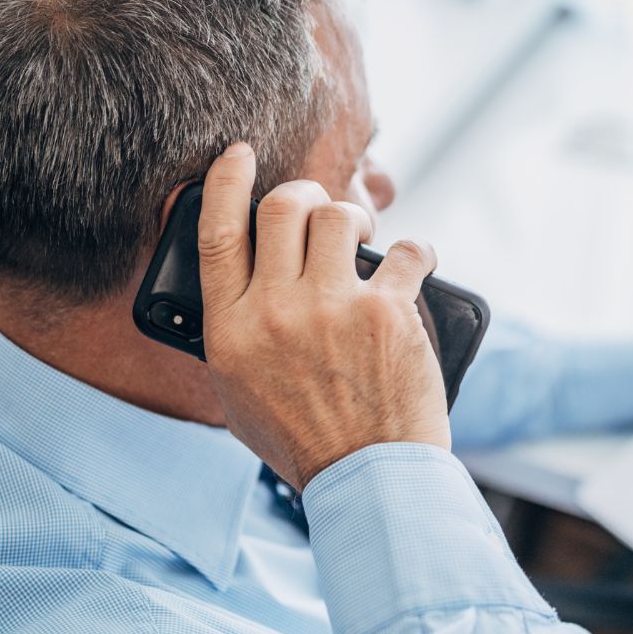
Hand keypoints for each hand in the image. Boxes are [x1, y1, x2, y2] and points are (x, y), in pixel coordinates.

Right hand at [194, 144, 450, 489]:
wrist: (367, 477)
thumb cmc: (303, 440)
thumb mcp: (238, 393)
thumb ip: (235, 333)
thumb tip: (245, 283)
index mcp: (231, 331)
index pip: (217, 234)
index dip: (226, 183)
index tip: (239, 156)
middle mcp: (276, 312)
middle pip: (280, 208)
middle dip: (302, 193)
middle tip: (319, 208)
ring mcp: (332, 309)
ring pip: (336, 215)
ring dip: (352, 216)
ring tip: (364, 237)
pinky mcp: (387, 314)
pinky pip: (405, 251)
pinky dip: (415, 252)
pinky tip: (416, 262)